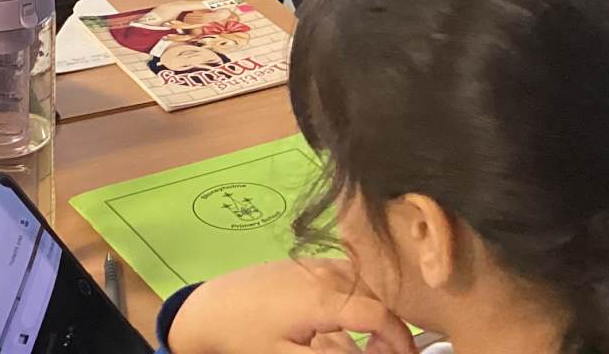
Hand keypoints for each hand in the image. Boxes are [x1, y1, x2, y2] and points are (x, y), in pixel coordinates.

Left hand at [168, 260, 417, 353]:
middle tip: (388, 353)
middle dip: (390, 326)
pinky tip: (347, 318)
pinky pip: (346, 274)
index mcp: (324, 297)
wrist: (208, 308)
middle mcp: (326, 272)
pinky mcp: (307, 263)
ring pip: (364, 282)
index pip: (379, 315)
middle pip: (377, 295)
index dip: (399, 339)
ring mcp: (316, 264)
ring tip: (371, 340)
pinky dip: (358, 294)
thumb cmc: (243, 335)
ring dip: (374, 308)